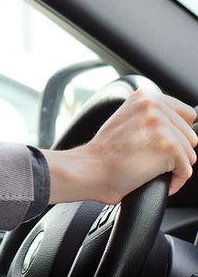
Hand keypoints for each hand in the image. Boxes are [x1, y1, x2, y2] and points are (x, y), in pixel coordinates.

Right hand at [44, 85, 197, 204]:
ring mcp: (162, 125)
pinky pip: (186, 170)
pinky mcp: (169, 147)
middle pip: (190, 135)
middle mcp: (155, 105)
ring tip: (149, 168)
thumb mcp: (126, 119)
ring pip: (190, 153)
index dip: (176, 133)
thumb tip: (181, 126)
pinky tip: (152, 178)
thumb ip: (151, 115)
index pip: (186, 114)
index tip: (159, 145)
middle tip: (149, 158)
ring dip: (173, 167)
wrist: (89, 169)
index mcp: (145, 96)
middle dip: (175, 151)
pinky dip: (174, 181)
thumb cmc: (104, 152)